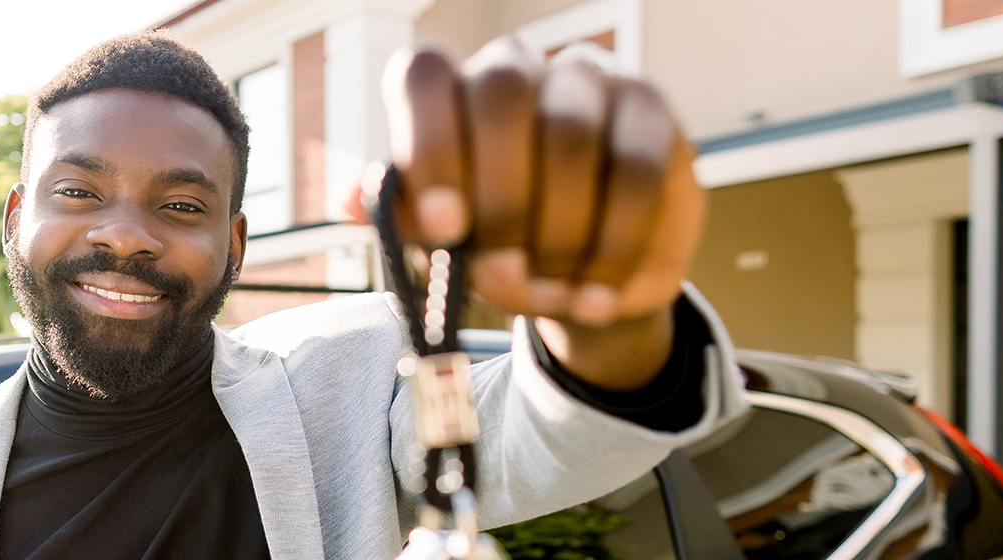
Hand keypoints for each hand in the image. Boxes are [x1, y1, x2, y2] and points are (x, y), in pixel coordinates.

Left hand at [357, 37, 705, 390]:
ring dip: (557, 234)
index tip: (440, 226)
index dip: (430, 146)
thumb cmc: (493, 244)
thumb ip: (404, 217)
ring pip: (573, 136)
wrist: (576, 280)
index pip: (425, 77)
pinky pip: (637, 173)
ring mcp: (588, 82)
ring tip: (546, 296)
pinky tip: (593, 298)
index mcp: (449, 89)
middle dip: (498, 197)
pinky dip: (613, 247)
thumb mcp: (442, 241)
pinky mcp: (651, 116)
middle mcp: (516, 68)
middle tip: (499, 271)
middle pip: (501, 95)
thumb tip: (351, 198)